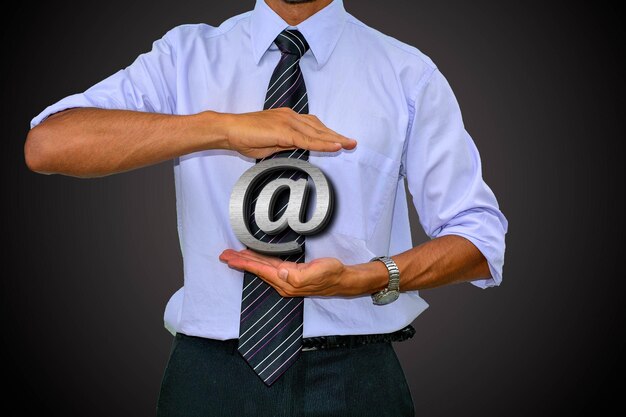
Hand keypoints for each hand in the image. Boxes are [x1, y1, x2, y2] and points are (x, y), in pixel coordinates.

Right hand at [217, 108, 356, 158]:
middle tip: (352, 142)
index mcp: (287, 118)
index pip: (313, 125)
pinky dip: (323, 143)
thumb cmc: (245, 138)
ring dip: (334, 139)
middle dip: (336, 135)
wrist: (228, 130)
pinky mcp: (284, 130)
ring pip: (316, 132)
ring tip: (349, 145)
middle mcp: (290, 116)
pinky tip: (335, 146)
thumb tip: (300, 148)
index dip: (328, 133)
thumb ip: (287, 144)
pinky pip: (308, 138)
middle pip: (319, 127)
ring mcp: (287, 121)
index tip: (340, 139)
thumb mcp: (271, 144)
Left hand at [219, 248, 362, 296]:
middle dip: (240, 262)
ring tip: (234, 256)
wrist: (342, 280)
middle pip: (257, 270)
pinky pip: (269, 268)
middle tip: (224, 255)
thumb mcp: (316, 272)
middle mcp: (283, 283)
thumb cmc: (331, 274)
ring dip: (247, 262)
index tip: (230, 258)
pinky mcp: (290, 276)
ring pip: (262, 269)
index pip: (261, 270)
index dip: (245, 263)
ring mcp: (286, 280)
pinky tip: (254, 259)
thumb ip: (297, 275)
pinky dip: (258, 263)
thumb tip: (281, 272)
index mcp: (287, 282)